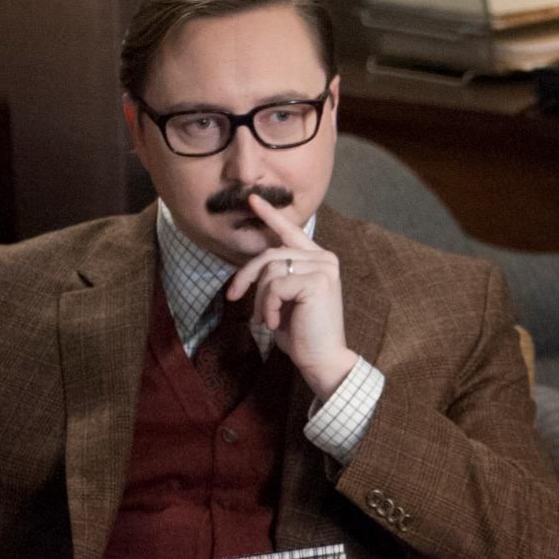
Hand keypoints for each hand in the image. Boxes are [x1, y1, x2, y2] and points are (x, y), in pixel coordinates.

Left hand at [224, 195, 357, 400]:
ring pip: (270, 271)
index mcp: (318, 260)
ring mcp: (324, 268)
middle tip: (233, 297)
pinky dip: (269, 306)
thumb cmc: (302, 333)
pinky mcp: (318, 281)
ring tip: (267, 319)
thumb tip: (256, 267)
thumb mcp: (284, 300)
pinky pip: (276, 285)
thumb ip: (277, 278)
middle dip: (245, 277)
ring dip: (260, 299)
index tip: (253, 199)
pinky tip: (277, 321)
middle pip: (269, 255)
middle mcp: (325, 259)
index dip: (270, 216)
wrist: (323, 359)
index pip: (291, 233)